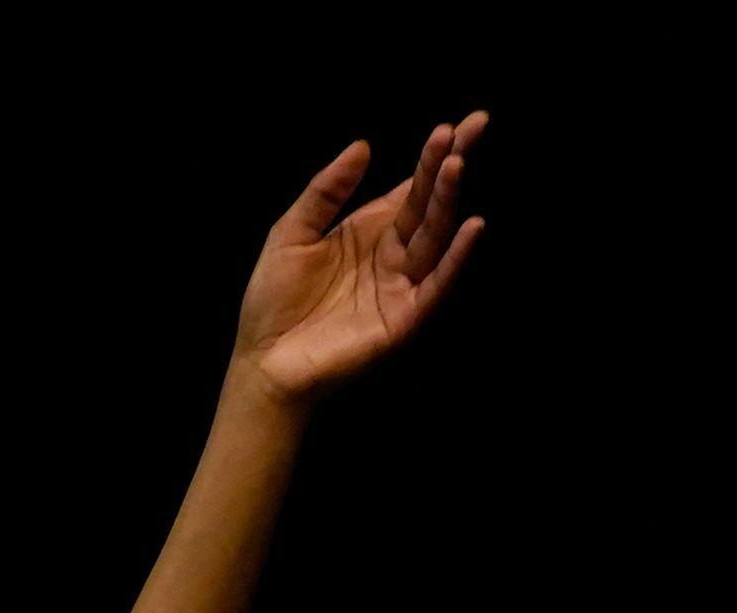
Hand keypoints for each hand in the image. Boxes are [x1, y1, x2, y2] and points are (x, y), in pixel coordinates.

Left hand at [233, 114, 488, 404]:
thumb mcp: (292, 234)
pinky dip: (456, 258)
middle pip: (430, 204)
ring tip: (457, 165)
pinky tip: (473, 227)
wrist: (262, 364)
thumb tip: (363, 145)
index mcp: (370, 231)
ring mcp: (401, 285)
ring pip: (434, 237)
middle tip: (474, 126)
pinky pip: (437, 285)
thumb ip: (325, 192)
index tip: (457, 124)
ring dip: (448, 201)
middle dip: (450, 166)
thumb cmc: (273, 302)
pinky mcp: (403, 318)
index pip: (411, 188)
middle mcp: (393, 254)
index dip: (433, 157)